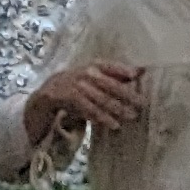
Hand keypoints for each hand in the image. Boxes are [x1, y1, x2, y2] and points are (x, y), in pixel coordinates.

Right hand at [26, 61, 143, 141]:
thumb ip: (115, 76)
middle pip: (108, 84)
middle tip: (141, 104)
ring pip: (99, 98)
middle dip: (126, 94)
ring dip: (116, 108)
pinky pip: (87, 109)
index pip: (110, 65)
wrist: (48, 93)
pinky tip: (113, 124)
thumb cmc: (78, 86)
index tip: (137, 74)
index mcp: (93, 65)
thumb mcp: (94, 78)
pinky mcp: (67, 98)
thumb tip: (140, 72)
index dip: (123, 69)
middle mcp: (84, 72)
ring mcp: (74, 84)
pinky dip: (101, 117)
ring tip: (130, 116)